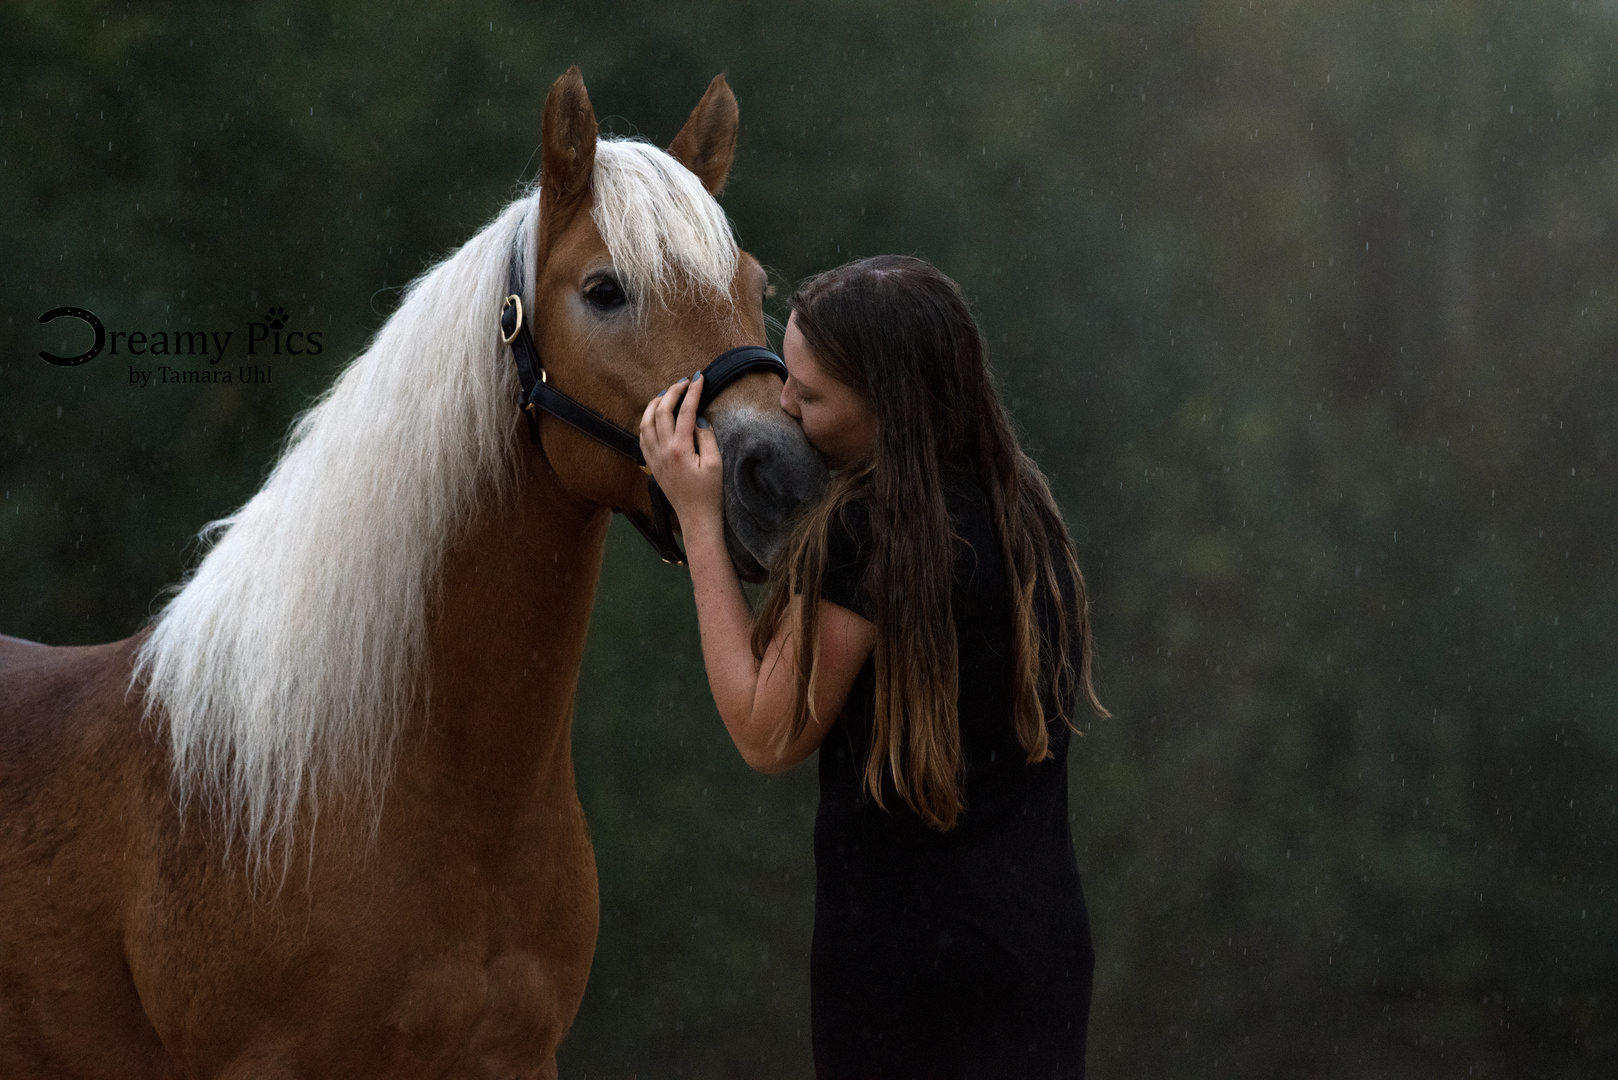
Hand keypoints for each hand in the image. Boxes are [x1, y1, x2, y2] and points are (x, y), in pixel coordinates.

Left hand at [639, 373, 723, 536]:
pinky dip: (646, 421)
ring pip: (645, 422)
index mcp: (680, 449)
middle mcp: (663, 451)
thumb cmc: (710, 494)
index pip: (685, 411)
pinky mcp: (652, 465)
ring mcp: (654, 458)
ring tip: (667, 394)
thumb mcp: (715, 464)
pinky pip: (642, 437)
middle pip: (661, 411)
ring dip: (655, 404)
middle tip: (685, 381)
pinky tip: (654, 416)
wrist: (696, 519)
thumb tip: (697, 419)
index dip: (693, 392)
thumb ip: (706, 437)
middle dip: (672, 392)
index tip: (699, 378)